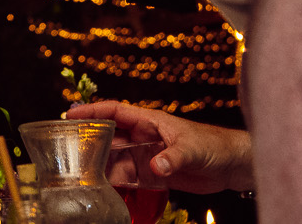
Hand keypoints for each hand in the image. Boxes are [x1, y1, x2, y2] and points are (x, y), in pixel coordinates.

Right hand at [65, 101, 253, 195]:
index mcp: (149, 121)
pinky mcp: (154, 174)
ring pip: (117, 159)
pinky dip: (118, 183)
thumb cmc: (214, 146)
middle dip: (89, 142)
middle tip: (69, 152)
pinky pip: (130, 178)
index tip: (70, 115)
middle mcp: (144, 136)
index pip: (114, 111)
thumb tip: (157, 167)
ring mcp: (147, 155)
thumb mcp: (193, 149)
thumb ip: (174, 157)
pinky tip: (106, 190)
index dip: (91, 111)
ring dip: (102, 167)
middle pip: (109, 136)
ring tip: (84, 176)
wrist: (232, 166)